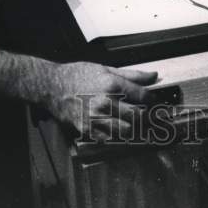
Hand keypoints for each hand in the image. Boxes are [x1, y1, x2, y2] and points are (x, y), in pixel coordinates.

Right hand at [43, 61, 157, 142]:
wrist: (53, 87)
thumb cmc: (79, 75)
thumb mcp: (106, 68)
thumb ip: (132, 75)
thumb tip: (153, 75)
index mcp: (112, 85)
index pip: (142, 96)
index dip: (152, 100)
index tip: (154, 102)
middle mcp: (106, 102)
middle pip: (137, 116)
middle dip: (147, 117)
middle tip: (151, 117)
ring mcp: (96, 118)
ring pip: (125, 131)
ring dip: (134, 129)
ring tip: (137, 125)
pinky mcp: (87, 129)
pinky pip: (109, 139)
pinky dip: (117, 136)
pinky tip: (119, 130)